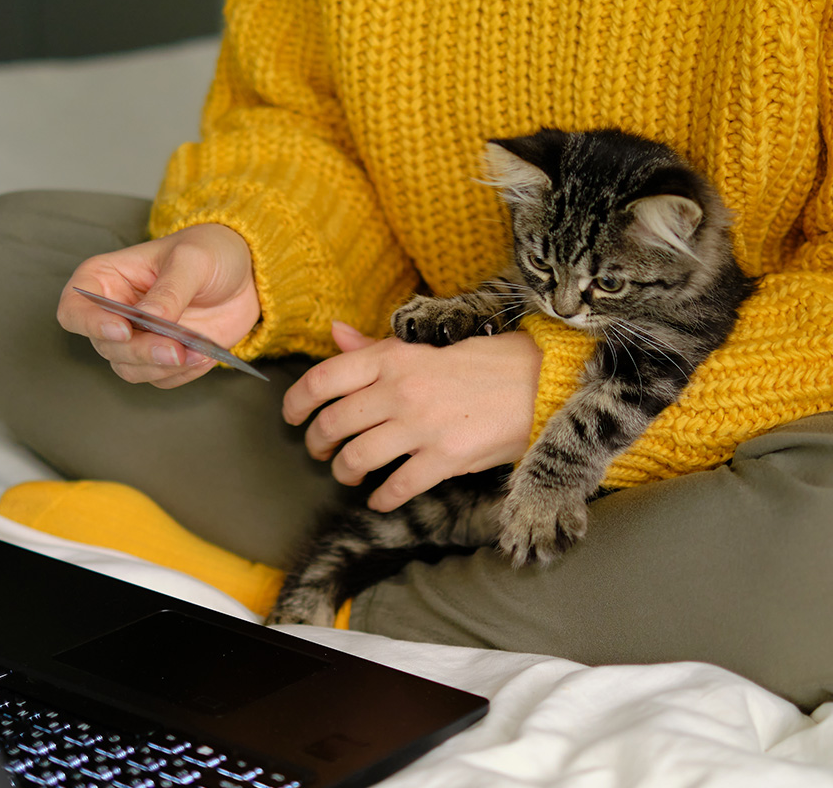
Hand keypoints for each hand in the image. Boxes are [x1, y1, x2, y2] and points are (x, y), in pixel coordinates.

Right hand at [57, 224, 259, 387]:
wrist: (244, 274)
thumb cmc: (209, 251)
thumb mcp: (192, 260)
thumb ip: (170, 290)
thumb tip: (150, 319)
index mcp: (106, 278)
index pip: (74, 309)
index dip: (91, 324)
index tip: (123, 330)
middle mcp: (115, 312)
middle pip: (106, 346)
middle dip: (141, 351)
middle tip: (174, 349)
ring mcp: (139, 338)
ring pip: (130, 369)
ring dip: (163, 367)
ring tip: (199, 352)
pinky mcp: (163, 357)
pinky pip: (162, 379)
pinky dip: (182, 373)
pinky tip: (205, 356)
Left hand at [283, 322, 542, 510]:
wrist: (541, 383)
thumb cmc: (485, 361)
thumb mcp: (427, 345)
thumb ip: (377, 347)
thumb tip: (336, 334)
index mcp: (393, 358)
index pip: (323, 379)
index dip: (296, 402)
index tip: (291, 416)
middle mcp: (400, 391)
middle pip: (333, 424)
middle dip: (317, 444)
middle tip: (319, 451)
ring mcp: (421, 427)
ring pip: (357, 459)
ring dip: (345, 472)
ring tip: (349, 474)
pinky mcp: (444, 459)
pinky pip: (396, 488)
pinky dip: (380, 498)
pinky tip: (380, 497)